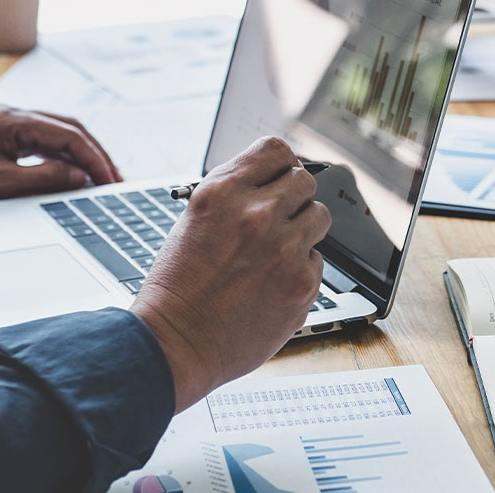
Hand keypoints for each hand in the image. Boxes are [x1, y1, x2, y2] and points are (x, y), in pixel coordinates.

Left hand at [0, 106, 119, 211]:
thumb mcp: (0, 185)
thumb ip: (46, 179)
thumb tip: (81, 177)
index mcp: (14, 120)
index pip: (71, 135)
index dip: (96, 159)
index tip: (112, 181)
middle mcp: (11, 116)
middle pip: (68, 130)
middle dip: (94, 154)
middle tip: (114, 179)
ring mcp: (4, 126)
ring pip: (55, 136)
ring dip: (78, 156)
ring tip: (97, 178)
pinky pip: (38, 144)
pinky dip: (59, 158)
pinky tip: (66, 174)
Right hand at [129, 136, 330, 411]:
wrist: (174, 344)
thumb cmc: (177, 288)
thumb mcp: (194, 221)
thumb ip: (235, 197)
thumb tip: (270, 182)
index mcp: (223, 192)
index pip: (275, 149)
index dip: (279, 164)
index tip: (278, 177)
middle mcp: (257, 214)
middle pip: (304, 180)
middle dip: (293, 197)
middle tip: (278, 219)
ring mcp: (284, 248)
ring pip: (319, 215)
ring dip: (303, 229)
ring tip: (278, 251)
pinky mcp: (303, 283)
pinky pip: (317, 259)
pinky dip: (301, 269)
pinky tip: (273, 284)